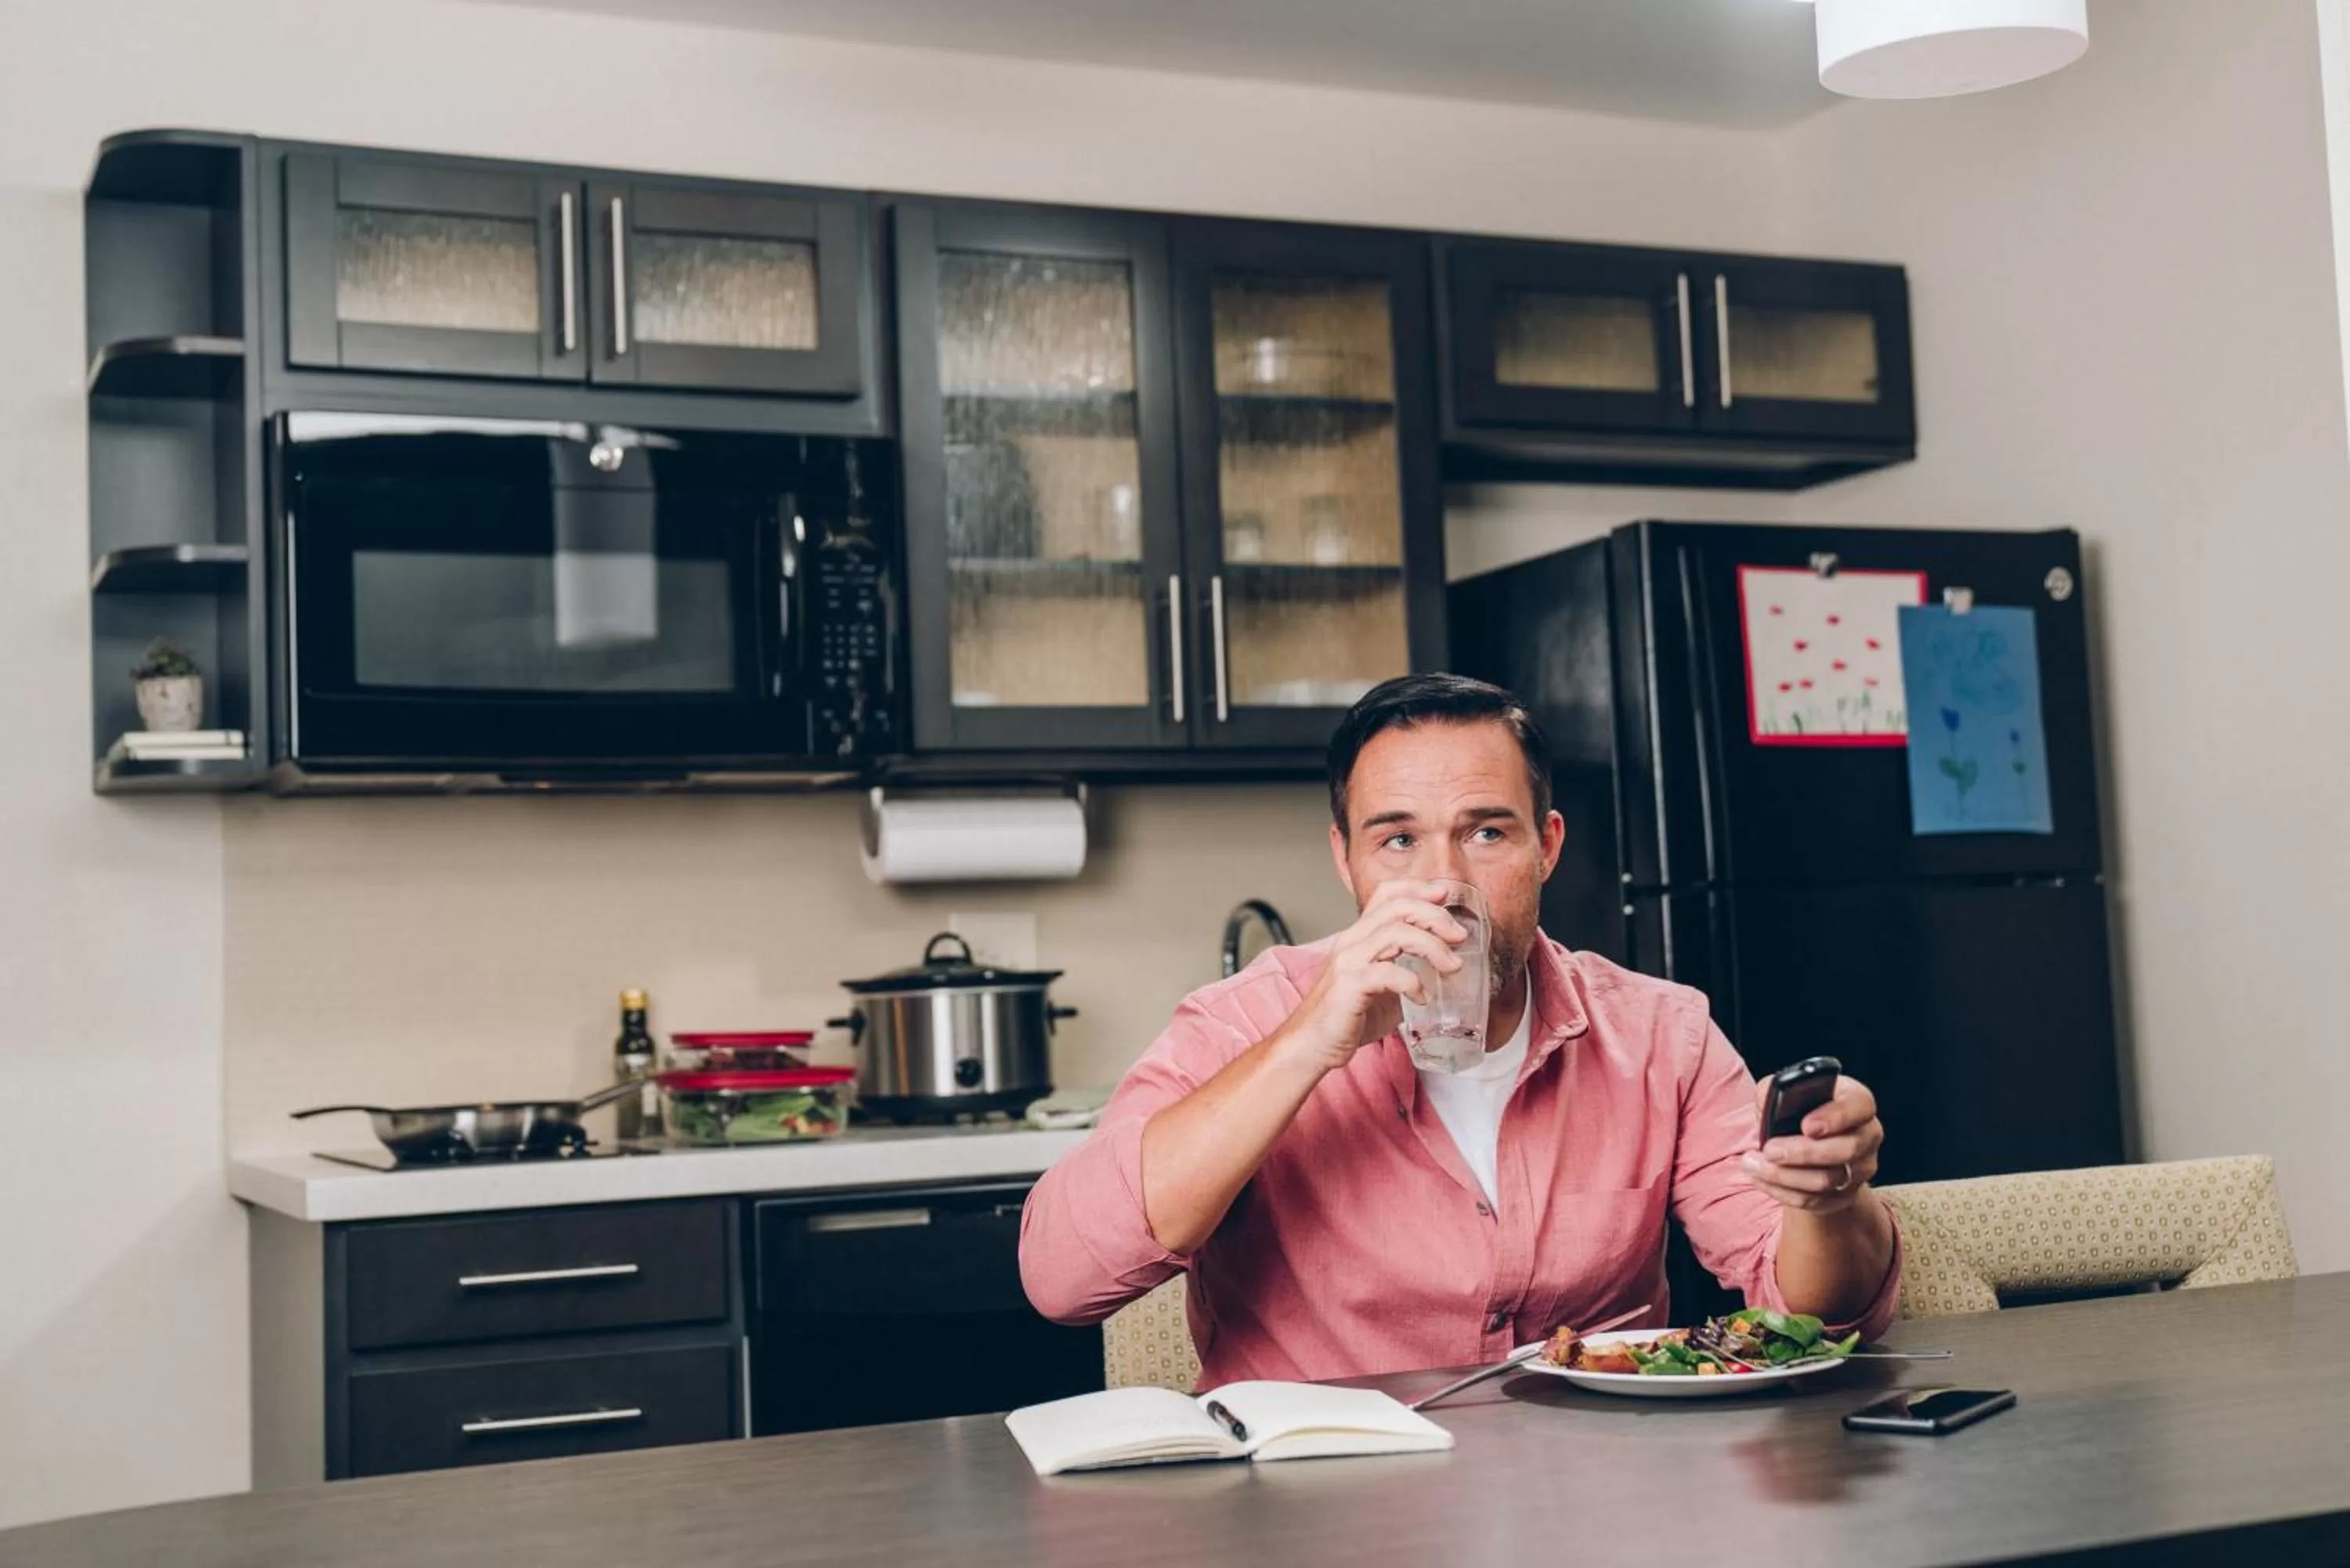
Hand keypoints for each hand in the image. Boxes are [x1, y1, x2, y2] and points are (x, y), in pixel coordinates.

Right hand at [1274, 879, 1466, 1075]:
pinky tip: (1423, 998)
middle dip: (1434, 915)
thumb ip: (1405, 975)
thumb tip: (1440, 976)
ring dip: (1431, 946)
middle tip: (1460, 935)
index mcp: (1358, 937)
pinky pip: (1387, 972)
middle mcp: (1351, 942)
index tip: (1445, 896)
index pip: (1386, 894)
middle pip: (1396, 907)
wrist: (1309, 1047)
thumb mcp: (1381, 990)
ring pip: (1394, 932)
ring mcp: (1348, 962)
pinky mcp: (1349, 986)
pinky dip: (1412, 982)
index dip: (1418, 889)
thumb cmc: (1344, 1020)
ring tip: (1452, 966)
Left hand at [1743, 1075, 1882, 1213]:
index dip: (1836, 1117)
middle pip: (1846, 1149)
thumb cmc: (1795, 1108)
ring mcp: (1860, 1168)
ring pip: (1828, 1180)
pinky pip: (1815, 1201)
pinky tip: (1759, 1178)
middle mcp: (1867, 1135)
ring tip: (1751, 1163)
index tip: (1806, 1126)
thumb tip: (1769, 1103)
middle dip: (1803, 1152)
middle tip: (1769, 1149)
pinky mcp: (1845, 1195)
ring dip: (1784, 1175)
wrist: (1801, 1141)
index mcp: (1857, 1102)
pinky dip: (1782, 1191)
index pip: (1860, 1105)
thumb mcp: (1784, 1090)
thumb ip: (1777, 1090)